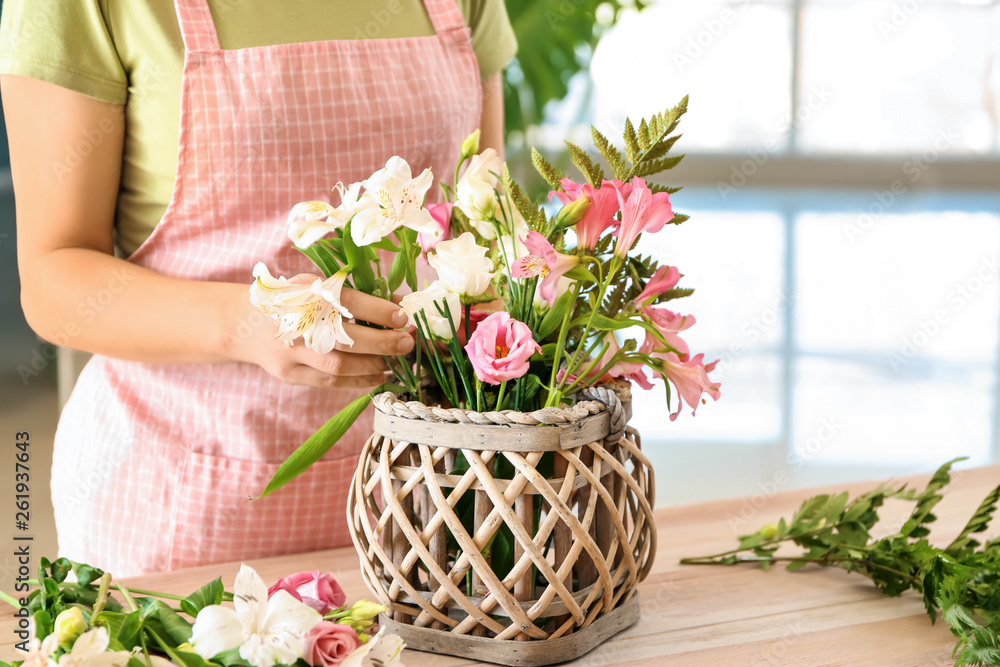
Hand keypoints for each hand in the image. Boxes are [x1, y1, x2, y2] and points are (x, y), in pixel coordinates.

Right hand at [225, 279, 413, 387]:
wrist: (247, 324)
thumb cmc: (294, 302)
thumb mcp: (318, 287)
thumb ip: (356, 295)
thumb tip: (400, 306)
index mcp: (306, 292)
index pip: (347, 302)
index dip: (378, 310)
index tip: (402, 317)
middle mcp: (296, 322)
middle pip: (344, 337)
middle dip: (382, 342)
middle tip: (406, 343)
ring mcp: (290, 352)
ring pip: (338, 365)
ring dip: (372, 365)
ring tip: (392, 361)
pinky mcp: (289, 374)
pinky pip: (330, 382)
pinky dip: (358, 381)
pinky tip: (377, 375)